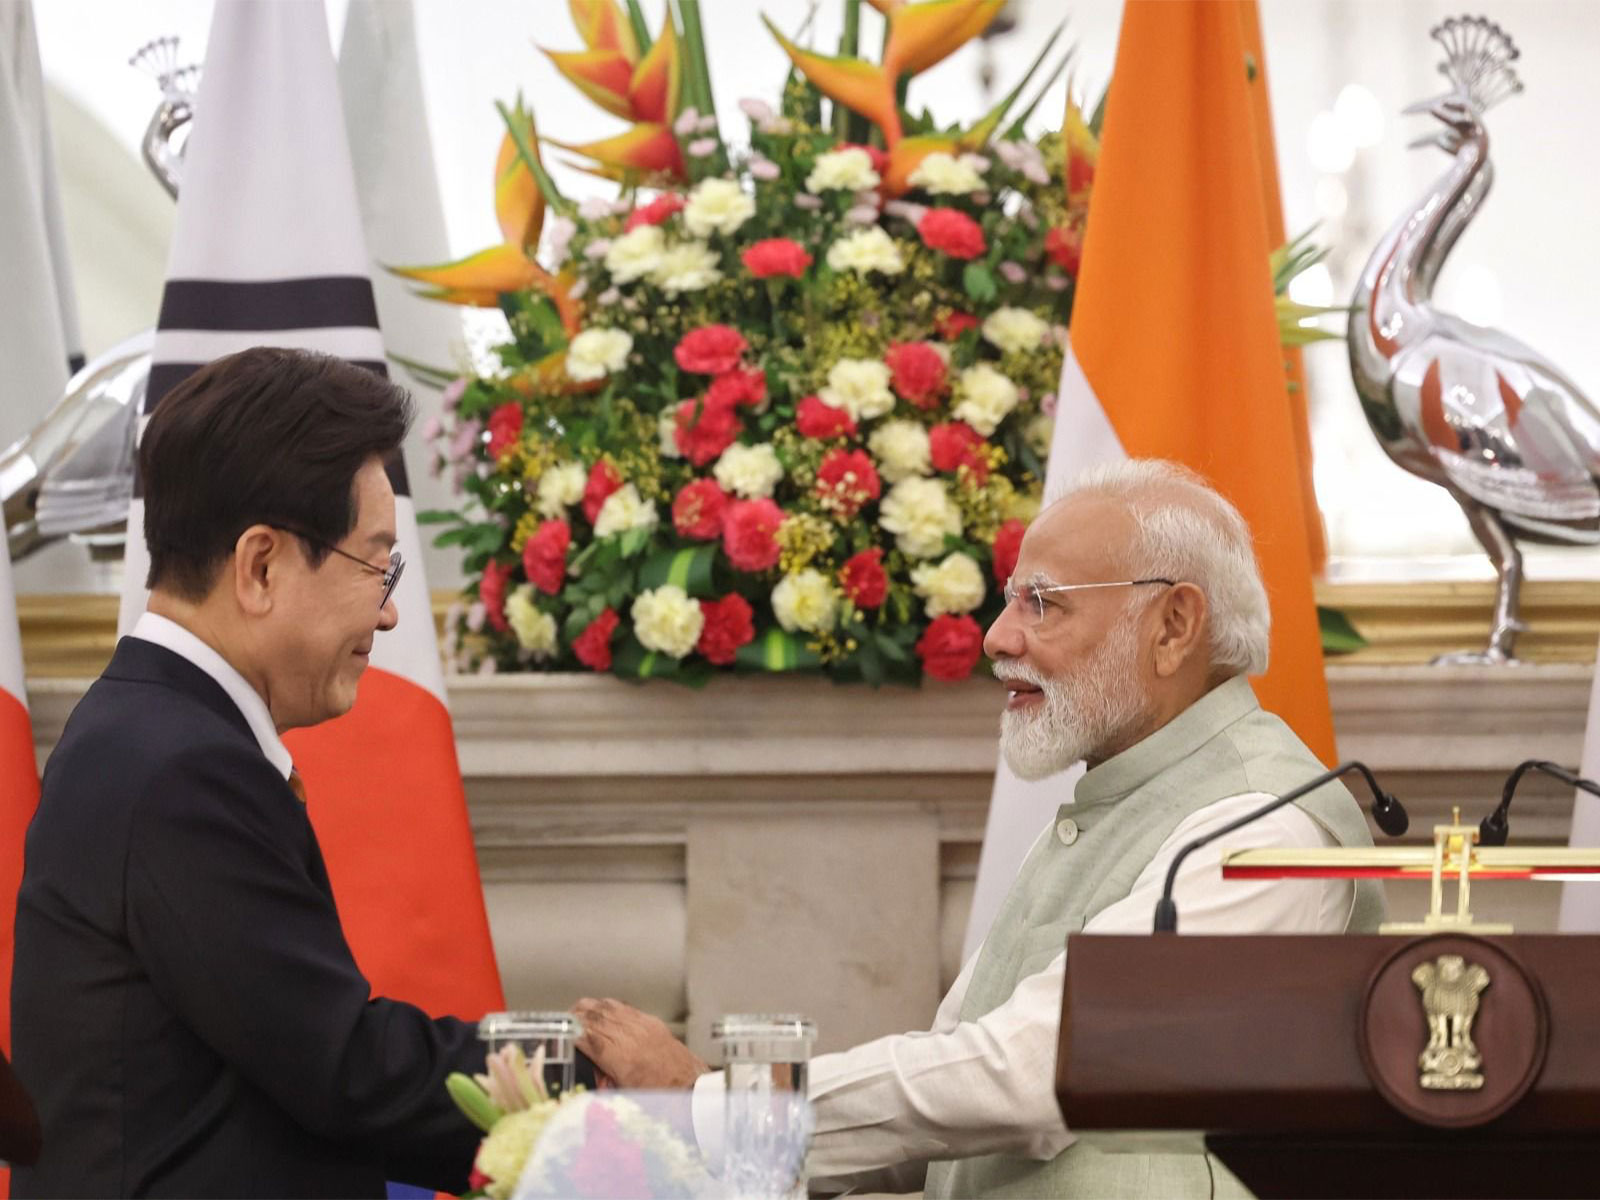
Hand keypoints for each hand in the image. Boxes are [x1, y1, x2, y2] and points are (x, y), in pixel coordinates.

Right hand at [572, 998, 710, 1089]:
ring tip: (577, 1013)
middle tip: (562, 1022)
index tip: (558, 1035)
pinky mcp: (651, 1021)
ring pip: (607, 1006)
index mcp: (621, 1057)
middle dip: (575, 1017)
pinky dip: (608, 1007)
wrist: (691, 1088)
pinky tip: (602, 1011)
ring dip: (589, 1008)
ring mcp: (642, 1025)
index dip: (569, 1034)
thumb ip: (602, 1087)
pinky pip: (624, 1006)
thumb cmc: (662, 1098)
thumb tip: (586, 1084)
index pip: (587, 1036)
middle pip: (594, 1016)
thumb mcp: (625, 1098)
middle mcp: (630, 1036)